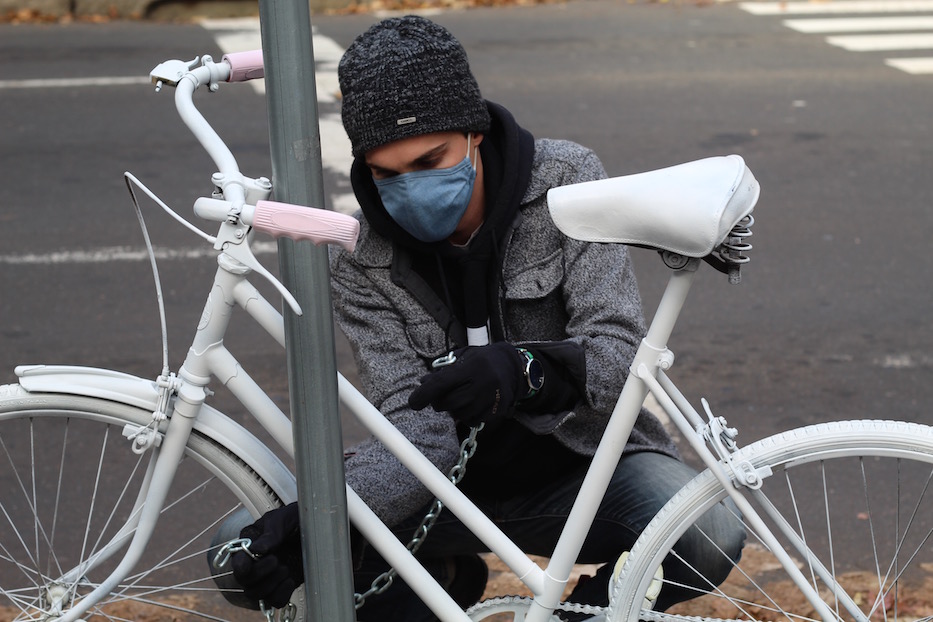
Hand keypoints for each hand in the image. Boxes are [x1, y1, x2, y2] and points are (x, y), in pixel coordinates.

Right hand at [231, 502, 304, 608]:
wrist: (317, 527)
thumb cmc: (296, 518)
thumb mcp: (285, 518)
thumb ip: (271, 532)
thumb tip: (256, 550)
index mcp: (249, 545)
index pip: (237, 562)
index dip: (241, 566)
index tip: (255, 559)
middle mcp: (255, 563)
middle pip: (245, 582)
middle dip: (260, 573)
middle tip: (277, 560)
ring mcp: (268, 576)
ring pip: (256, 594)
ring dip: (271, 584)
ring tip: (286, 568)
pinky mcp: (282, 585)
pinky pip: (275, 601)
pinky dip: (282, 594)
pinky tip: (291, 580)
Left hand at [409, 342, 524, 425]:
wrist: (512, 366)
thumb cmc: (481, 360)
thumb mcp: (463, 357)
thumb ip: (443, 370)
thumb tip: (423, 384)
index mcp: (473, 366)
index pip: (442, 383)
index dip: (424, 394)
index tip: (413, 403)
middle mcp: (484, 383)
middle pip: (449, 403)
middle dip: (439, 402)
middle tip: (441, 395)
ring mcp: (492, 399)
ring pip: (460, 414)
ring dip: (454, 409)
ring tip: (461, 396)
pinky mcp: (497, 411)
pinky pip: (473, 421)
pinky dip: (467, 416)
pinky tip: (472, 404)